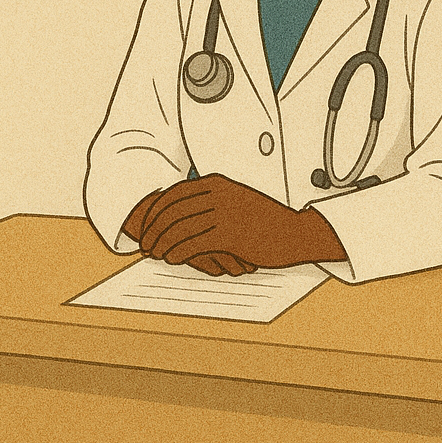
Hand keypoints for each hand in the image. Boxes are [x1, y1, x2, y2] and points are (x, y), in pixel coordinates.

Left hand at [123, 194, 256, 275]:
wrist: (296, 232)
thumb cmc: (264, 220)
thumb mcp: (234, 199)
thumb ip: (207, 201)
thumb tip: (174, 214)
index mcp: (215, 183)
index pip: (172, 196)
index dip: (153, 213)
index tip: (145, 227)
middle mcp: (216, 194)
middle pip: (170, 213)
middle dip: (152, 231)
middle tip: (146, 245)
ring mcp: (222, 213)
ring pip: (178, 230)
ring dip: (161, 244)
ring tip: (156, 255)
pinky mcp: (229, 235)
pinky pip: (191, 244)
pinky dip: (176, 253)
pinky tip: (172, 259)